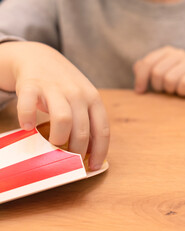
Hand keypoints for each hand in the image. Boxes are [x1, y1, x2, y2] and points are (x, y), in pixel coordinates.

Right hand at [0, 41, 108, 169]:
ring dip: (58, 138)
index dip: (100, 151)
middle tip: (68, 158)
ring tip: (52, 144)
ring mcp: (56, 88)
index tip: (93, 166)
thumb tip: (91, 151)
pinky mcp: (32, 85)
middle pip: (83, 130)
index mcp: (94, 99)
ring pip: (63, 119)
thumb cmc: (65, 85)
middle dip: (77, 150)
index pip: (102, 130)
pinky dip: (27, 118)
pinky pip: (29, 105)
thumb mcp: (83, 98)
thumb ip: (88, 120)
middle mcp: (78, 93)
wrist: (39, 57)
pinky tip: (27, 126)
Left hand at [133, 46, 184, 95]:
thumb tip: (136, 71)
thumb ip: (144, 71)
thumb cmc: (175, 82)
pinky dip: (181, 92)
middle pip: (157, 73)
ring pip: (170, 80)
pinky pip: (184, 84)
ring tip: (175, 90)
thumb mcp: (158, 76)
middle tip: (165, 90)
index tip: (140, 92)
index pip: (146, 63)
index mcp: (165, 52)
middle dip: (158, 87)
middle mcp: (178, 53)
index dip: (140, 79)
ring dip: (170, 90)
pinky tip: (184, 92)